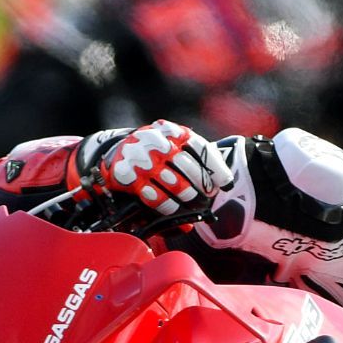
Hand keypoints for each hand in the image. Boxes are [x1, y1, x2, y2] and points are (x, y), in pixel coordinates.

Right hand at [85, 120, 233, 223]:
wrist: (116, 151)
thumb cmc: (153, 154)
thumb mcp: (172, 148)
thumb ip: (193, 162)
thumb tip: (218, 187)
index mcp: (171, 131)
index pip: (199, 146)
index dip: (215, 166)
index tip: (225, 183)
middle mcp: (155, 141)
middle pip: (186, 165)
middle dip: (201, 184)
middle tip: (206, 197)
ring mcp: (140, 158)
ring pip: (172, 182)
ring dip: (186, 196)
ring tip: (193, 204)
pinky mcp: (127, 175)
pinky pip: (153, 195)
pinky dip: (167, 205)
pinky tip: (175, 211)